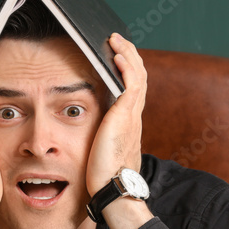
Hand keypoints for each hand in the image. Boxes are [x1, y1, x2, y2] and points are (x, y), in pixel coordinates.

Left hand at [86, 33, 146, 195]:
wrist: (114, 188)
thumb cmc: (104, 176)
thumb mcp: (101, 150)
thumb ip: (99, 136)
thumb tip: (89, 133)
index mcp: (129, 123)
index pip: (133, 88)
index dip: (128, 70)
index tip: (117, 56)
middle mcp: (134, 116)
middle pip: (139, 76)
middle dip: (129, 55)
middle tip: (116, 41)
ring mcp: (132, 115)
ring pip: (138, 75)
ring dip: (127, 54)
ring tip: (115, 40)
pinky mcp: (126, 116)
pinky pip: (131, 84)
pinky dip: (126, 67)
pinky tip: (117, 56)